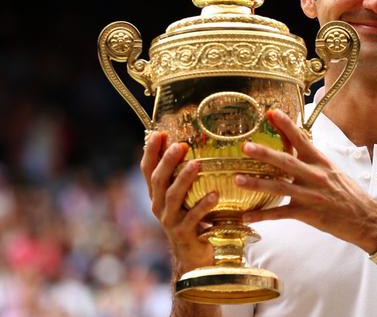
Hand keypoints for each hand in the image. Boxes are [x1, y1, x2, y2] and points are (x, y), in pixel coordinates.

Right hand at [140, 131, 216, 273]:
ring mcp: (170, 221)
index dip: (151, 152)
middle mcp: (159, 206)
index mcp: (157, 194)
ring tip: (197, 164)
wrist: (192, 255)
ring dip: (185, 179)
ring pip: (173, 197)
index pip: (148, 170)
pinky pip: (193, 218)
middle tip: (180, 145)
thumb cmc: (191, 219)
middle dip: (167, 161)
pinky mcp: (184, 234)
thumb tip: (187, 143)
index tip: (158, 134)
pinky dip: (203, 206)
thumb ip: (181, 175)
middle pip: (159, 180)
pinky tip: (214, 195)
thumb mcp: (183, 197)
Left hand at [235, 110, 376, 252]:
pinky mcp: (308, 214)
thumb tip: (297, 142)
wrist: (367, 219)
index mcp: (321, 162)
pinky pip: (281, 214)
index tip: (272, 113)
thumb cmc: (349, 194)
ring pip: (279, 188)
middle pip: (286, 162)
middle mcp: (315, 176)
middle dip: (265, 153)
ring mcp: (311, 195)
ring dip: (257, 183)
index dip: (286, 126)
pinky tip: (247, 216)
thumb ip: (313, 159)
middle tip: (246, 146)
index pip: (302, 139)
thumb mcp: (333, 170)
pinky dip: (263, 216)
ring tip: (238, 179)